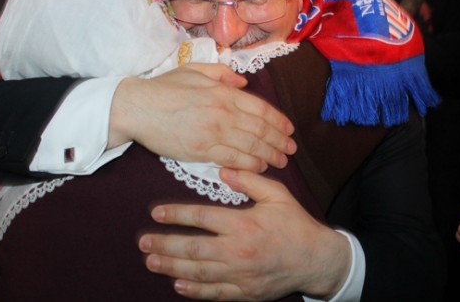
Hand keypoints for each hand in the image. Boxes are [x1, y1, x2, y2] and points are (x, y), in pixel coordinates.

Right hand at [110, 63, 295, 172]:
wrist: (137, 106)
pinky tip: (260, 167)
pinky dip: (250, 164)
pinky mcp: (201, 150)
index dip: (279, 120)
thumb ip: (221, 73)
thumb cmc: (164, 88)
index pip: (260, 108)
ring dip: (270, 154)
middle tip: (291, 149)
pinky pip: (234, 160)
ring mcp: (213, 132)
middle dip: (280, 140)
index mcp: (223, 92)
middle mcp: (223, 112)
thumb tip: (243, 82)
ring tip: (281, 161)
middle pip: (261, 129)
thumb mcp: (194, 70)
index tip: (289, 129)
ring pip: (252, 146)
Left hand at [139, 169, 350, 300]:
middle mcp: (238, 251)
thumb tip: (223, 169)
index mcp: (243, 224)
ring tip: (151, 262)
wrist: (316, 260)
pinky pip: (215, 293)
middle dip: (164, 245)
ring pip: (199, 272)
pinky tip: (178, 285)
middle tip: (143, 242)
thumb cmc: (295, 224)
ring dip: (172, 267)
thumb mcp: (277, 195)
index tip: (156, 213)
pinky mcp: (246, 292)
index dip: (176, 215)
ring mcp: (240, 275)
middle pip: (193, 249)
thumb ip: (249, 180)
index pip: (202, 218)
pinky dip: (195, 290)